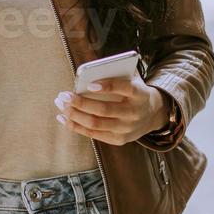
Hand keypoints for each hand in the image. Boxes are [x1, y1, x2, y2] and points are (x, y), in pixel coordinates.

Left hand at [53, 74, 170, 145]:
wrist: (153, 114)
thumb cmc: (134, 92)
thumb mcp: (132, 80)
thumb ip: (117, 75)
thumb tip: (88, 73)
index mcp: (139, 94)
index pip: (124, 89)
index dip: (107, 87)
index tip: (89, 84)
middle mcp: (134, 113)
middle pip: (104, 110)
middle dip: (80, 103)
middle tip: (64, 96)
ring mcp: (127, 129)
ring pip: (95, 124)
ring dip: (74, 115)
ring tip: (61, 105)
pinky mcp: (119, 140)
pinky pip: (93, 134)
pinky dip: (76, 126)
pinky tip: (64, 118)